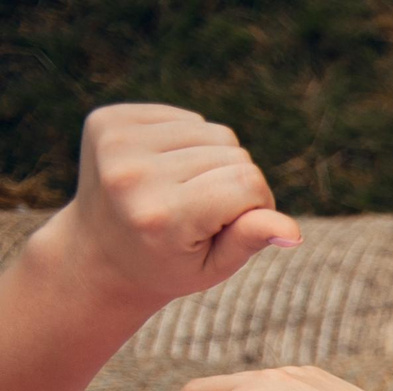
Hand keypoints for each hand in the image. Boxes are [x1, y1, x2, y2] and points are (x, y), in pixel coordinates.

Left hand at [46, 105, 298, 309]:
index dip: (257, 206)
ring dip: (214, 159)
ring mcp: (115, 141)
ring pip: (214, 132)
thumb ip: (249, 240)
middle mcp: (132, 174)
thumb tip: (292, 232)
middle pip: (233, 154)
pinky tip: (166, 168)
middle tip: (201, 213)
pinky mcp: (108, 120)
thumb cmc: (168, 264)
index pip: (248, 184)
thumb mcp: (213, 267)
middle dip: (234, 183)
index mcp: (161, 216)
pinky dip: (188, 142)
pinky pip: (185, 119)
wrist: (97, 253)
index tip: (231, 227)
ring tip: (186, 189)